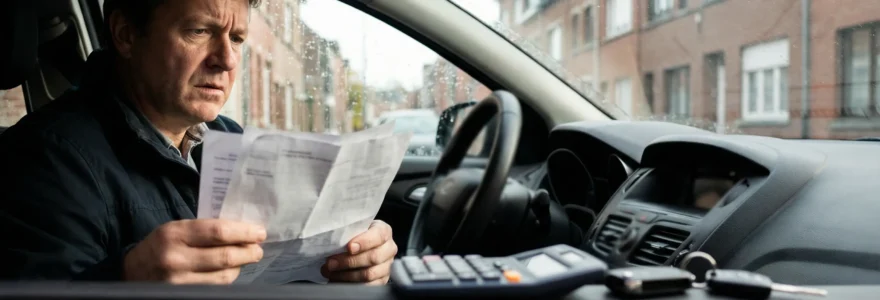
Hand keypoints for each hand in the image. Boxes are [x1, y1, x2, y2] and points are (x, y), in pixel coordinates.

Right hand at [123, 219, 266, 283]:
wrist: (133, 272)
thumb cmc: (161, 245)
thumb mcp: (177, 229)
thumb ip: (206, 228)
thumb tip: (243, 230)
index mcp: (175, 233)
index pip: (219, 232)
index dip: (244, 232)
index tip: (259, 232)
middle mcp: (176, 258)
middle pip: (226, 256)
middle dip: (249, 252)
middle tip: (258, 249)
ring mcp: (179, 281)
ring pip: (225, 276)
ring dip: (241, 266)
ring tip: (246, 257)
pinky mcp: (183, 294)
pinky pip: (216, 287)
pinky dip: (228, 278)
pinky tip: (231, 270)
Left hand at [322, 220, 396, 284]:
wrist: (361, 246)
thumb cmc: (355, 236)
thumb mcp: (354, 229)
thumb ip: (349, 233)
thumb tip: (334, 241)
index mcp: (384, 231)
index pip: (378, 236)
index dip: (364, 242)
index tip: (349, 247)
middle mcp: (389, 248)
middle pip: (373, 257)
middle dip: (349, 261)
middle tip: (331, 263)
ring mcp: (387, 266)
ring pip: (369, 274)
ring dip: (347, 275)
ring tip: (331, 272)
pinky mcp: (382, 280)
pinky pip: (369, 286)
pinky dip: (352, 284)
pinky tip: (339, 280)